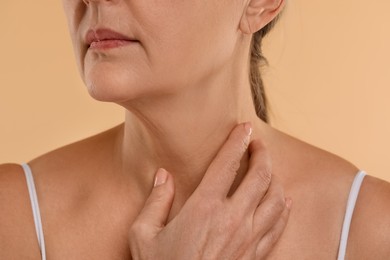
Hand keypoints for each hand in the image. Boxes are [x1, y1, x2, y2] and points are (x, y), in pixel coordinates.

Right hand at [128, 123, 290, 258]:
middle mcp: (232, 219)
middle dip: (262, 153)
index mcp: (203, 208)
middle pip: (260, 176)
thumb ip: (155, 201)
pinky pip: (279, 225)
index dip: (237, 141)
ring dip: (275, 178)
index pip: (227, 164)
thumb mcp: (144, 236)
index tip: (244, 127)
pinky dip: (284, 207)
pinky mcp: (256, 255)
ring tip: (268, 169)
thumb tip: (163, 175)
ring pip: (276, 198)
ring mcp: (249, 238)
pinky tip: (284, 200)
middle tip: (257, 144)